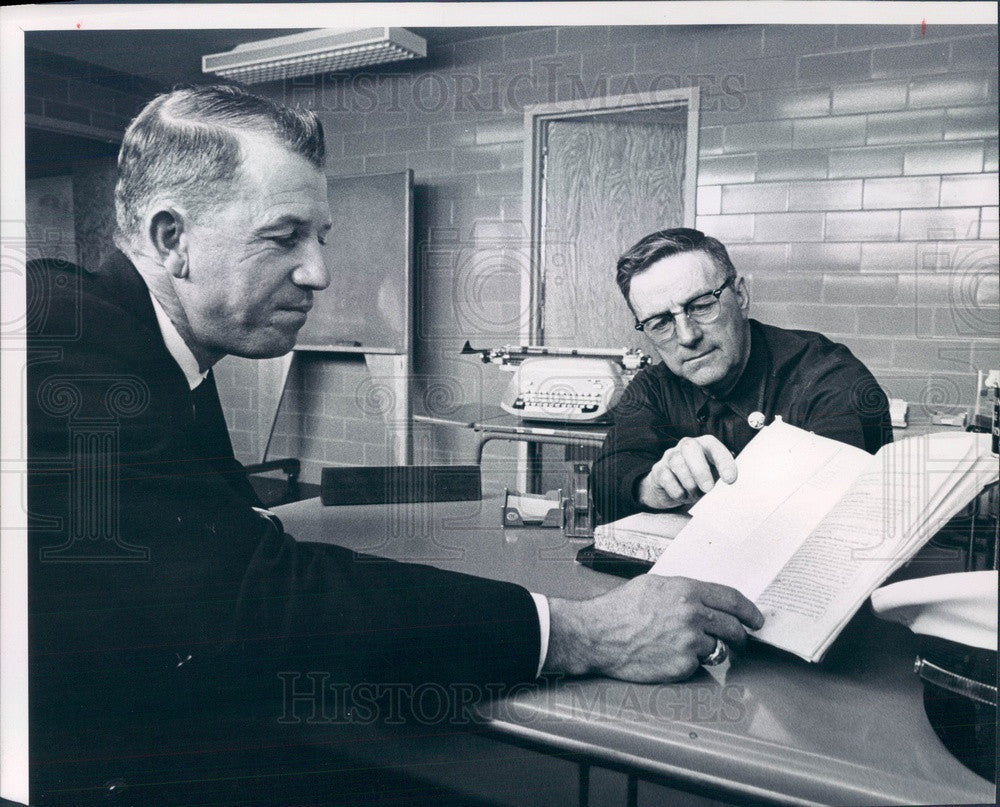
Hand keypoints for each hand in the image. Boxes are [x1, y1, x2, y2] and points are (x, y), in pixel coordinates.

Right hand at [543, 576, 763, 682]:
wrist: (598, 634)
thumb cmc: (620, 609)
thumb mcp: (653, 586)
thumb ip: (683, 591)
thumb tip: (704, 599)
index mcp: (687, 591)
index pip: (732, 600)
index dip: (749, 610)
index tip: (756, 619)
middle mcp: (693, 615)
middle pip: (734, 628)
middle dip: (742, 635)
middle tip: (742, 639)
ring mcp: (689, 642)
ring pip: (719, 649)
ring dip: (716, 650)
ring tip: (698, 649)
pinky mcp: (682, 666)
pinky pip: (698, 665)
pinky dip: (690, 663)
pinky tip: (671, 656)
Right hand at [638, 436, 736, 509]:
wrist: (671, 489)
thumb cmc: (698, 481)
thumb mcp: (713, 477)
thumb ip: (720, 476)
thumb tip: (728, 485)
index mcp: (704, 445)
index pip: (713, 446)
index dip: (723, 461)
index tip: (730, 480)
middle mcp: (686, 446)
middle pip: (690, 448)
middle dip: (700, 470)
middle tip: (708, 489)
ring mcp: (670, 456)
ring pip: (677, 463)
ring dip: (689, 484)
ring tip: (694, 495)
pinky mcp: (658, 469)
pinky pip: (666, 478)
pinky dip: (676, 491)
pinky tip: (681, 495)